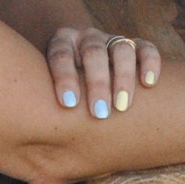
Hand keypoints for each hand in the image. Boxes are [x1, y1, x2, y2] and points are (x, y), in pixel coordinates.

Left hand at [45, 26, 162, 118]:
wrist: (83, 71)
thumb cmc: (63, 90)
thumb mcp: (49, 87)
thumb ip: (45, 100)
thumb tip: (34, 145)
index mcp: (62, 42)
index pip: (61, 55)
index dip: (64, 77)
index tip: (68, 104)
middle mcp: (88, 37)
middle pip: (94, 53)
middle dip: (97, 84)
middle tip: (100, 113)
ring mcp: (112, 39)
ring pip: (122, 49)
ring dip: (123, 78)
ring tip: (122, 106)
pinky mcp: (135, 45)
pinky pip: (146, 48)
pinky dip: (150, 62)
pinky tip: (149, 83)